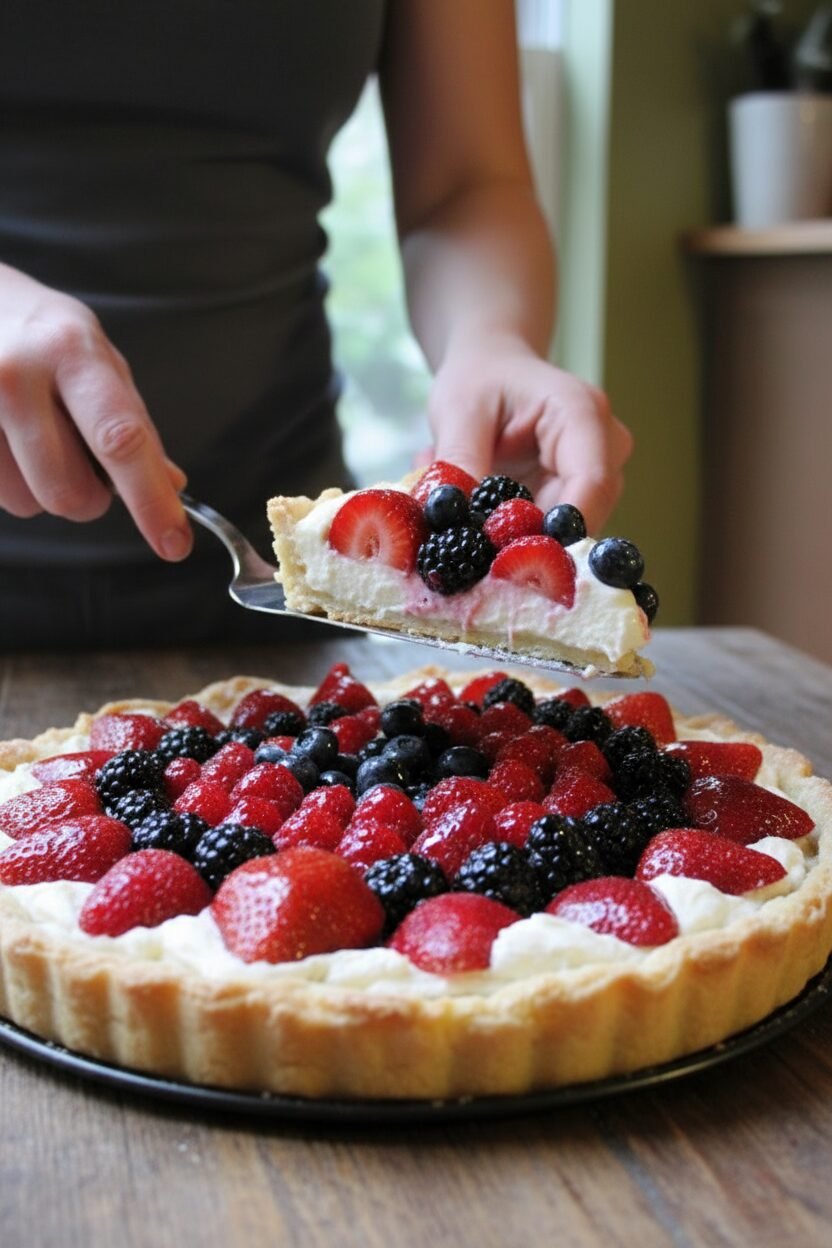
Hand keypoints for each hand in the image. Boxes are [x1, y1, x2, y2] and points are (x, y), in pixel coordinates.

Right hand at [0, 264, 191, 559]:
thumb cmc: (40, 335)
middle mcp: (16, 373)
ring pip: (27, 504)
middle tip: (81, 459)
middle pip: (69, 493)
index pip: (120, 439)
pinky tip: (6, 439)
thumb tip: (172, 487)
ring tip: (32, 438)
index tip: (175, 543)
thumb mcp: (96, 359)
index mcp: (71, 351)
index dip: (151, 500)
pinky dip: (11, 480)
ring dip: (42, 489)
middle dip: (89, 497)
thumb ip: (133, 424)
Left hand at [426, 336, 631, 534]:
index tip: (515, 560)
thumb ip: (459, 463)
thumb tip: (451, 520)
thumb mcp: (458, 412)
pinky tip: (470, 503)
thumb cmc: (480, 379)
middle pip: (582, 516)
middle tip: (460, 539)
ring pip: (564, 531)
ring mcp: (594, 474)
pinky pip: (547, 530)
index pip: (592, 482)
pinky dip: (505, 530)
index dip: (560, 528)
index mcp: (580, 413)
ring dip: (507, 533)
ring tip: (455, 499)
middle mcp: (602, 447)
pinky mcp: (574, 496)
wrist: (492, 369)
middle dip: (524, 541)